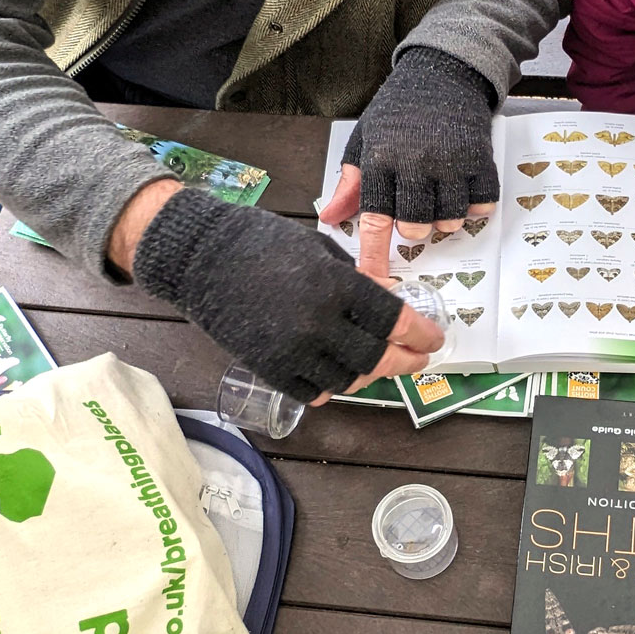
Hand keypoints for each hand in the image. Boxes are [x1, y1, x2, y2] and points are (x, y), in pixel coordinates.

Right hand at [131, 189, 444, 401]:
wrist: (201, 257)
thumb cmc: (262, 241)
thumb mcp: (319, 248)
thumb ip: (356, 279)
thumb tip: (390, 299)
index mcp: (336, 285)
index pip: (393, 320)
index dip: (420, 333)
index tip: (433, 339)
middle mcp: (319, 323)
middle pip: (377, 358)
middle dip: (405, 361)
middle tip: (417, 360)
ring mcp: (293, 351)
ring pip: (348, 380)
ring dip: (368, 375)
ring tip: (377, 365)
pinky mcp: (269, 369)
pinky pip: (313, 392)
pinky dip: (331, 388)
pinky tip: (338, 378)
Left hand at [321, 46, 499, 280]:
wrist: (443, 72)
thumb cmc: (399, 109)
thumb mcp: (366, 138)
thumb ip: (351, 181)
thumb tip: (330, 218)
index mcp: (381, 159)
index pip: (375, 217)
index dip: (374, 253)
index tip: (373, 279)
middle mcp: (415, 162)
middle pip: (417, 223)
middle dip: (414, 227)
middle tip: (415, 210)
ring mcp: (451, 161)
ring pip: (450, 218)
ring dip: (445, 219)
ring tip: (439, 199)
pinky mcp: (480, 157)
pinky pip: (482, 203)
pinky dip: (475, 208)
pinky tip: (465, 194)